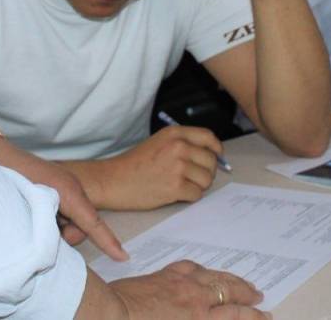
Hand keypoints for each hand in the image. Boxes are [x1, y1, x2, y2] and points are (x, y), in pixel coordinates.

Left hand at [0, 113, 127, 260]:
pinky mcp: (55, 186)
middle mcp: (70, 187)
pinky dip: (51, 218)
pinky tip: (30, 213)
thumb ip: (47, 224)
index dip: (108, 242)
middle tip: (37, 233)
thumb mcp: (28, 204)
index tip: (124, 258)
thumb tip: (59, 243)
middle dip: (66, 236)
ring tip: (29, 218)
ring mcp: (63, 185)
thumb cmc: (7, 175)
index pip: (92, 222)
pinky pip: (62, 210)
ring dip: (55, 227)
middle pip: (82, 225)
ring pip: (70, 220)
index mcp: (67, 190)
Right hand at [87, 125, 222, 210]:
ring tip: (180, 185)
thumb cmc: (134, 164)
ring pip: (206, 179)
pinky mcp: (175, 187)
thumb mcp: (159, 142)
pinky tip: (175, 194)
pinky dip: (189, 197)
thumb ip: (183, 144)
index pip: (208, 137)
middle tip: (193, 177)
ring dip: (197, 186)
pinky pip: (196, 194)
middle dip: (206, 172)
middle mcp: (178, 147)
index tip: (218, 156)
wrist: (113, 180)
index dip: (216, 149)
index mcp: (174, 134)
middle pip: (210, 161)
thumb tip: (211, 154)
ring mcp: (177, 167)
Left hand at [109, 260, 268, 318]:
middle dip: (248, 295)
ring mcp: (181, 282)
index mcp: (201, 319)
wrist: (112, 315)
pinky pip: (191, 267)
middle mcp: (196, 298)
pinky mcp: (165, 274)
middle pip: (231, 291)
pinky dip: (203, 270)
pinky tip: (205, 272)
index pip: (237, 316)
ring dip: (232, 280)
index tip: (265, 317)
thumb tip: (212, 318)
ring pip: (215, 276)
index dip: (254, 317)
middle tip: (259, 297)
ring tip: (242, 283)